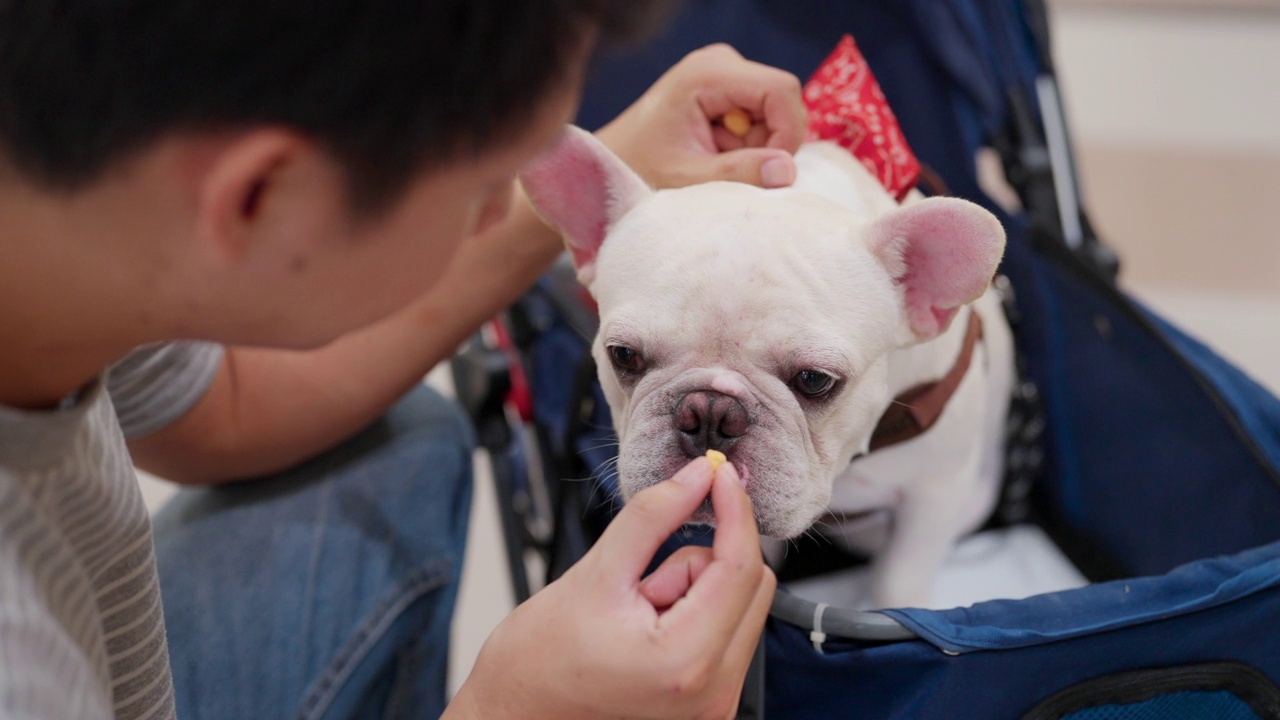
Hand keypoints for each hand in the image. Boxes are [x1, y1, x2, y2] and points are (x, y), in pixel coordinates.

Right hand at [447, 458, 774, 719]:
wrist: (513, 715)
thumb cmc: (537, 665)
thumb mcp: (594, 574)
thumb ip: (653, 516)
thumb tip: (696, 477)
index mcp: (686, 661)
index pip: (740, 567)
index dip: (734, 509)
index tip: (718, 475)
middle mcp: (712, 693)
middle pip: (750, 586)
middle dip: (701, 562)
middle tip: (642, 579)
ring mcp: (711, 703)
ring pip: (737, 606)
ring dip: (692, 590)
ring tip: (634, 612)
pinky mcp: (705, 701)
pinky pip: (722, 631)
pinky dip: (691, 613)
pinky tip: (646, 628)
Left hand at [596, 43, 806, 189]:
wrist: (612, 162)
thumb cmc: (639, 168)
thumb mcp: (688, 178)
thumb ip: (739, 173)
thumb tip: (787, 171)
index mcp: (707, 73)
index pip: (781, 89)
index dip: (787, 132)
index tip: (768, 170)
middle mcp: (720, 62)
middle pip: (781, 99)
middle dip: (769, 141)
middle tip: (729, 166)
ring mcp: (723, 72)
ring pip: (774, 111)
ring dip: (757, 145)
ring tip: (715, 158)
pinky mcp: (725, 88)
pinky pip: (760, 116)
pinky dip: (747, 142)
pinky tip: (716, 150)